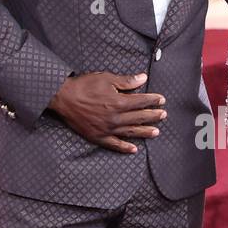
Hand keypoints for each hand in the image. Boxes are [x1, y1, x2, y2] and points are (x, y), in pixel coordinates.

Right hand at [47, 71, 165, 151]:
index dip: (153, 100)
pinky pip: (114, 144)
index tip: (162, 100)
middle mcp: (115, 117)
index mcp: (119, 102)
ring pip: (130, 132)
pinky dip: (125, 147)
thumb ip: (126, 81)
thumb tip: (143, 78)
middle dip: (153, 115)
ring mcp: (107, 129)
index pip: (141, 101)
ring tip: (156, 132)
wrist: (63, 98)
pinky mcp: (98, 136)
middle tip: (163, 115)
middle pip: (139, 117)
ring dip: (145, 132)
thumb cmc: (84, 86)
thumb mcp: (106, 79)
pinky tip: (134, 149)